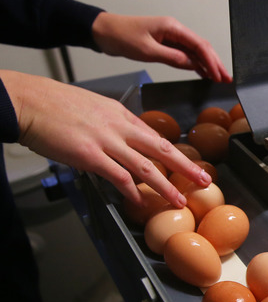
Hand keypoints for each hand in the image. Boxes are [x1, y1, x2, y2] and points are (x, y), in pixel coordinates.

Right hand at [1, 70, 211, 206]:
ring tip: (179, 201)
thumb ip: (112, 124)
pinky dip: (131, 191)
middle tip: (205, 180)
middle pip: (162, 149)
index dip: (175, 153)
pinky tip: (140, 202)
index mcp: (122, 115)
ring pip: (146, 166)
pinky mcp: (90, 155)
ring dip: (165, 186)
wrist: (29, 100)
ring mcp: (106, 141)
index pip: (156, 137)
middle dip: (186, 167)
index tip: (190, 165)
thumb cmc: (55, 104)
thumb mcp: (94, 107)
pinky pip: (118, 176)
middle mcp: (120, 127)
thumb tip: (123, 140)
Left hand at [91, 12, 231, 82]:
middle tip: (226, 78)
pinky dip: (195, 64)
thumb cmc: (122, 36)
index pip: (199, 45)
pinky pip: (185, 54)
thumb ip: (172, 58)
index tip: (218, 76)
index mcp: (172, 27)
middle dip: (215, 63)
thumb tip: (192, 65)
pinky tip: (202, 72)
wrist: (104, 32)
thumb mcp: (148, 50)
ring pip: (195, 51)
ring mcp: (171, 37)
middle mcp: (175, 30)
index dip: (211, 61)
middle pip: (202, 47)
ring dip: (208, 64)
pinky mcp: (165, 44)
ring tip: (219, 78)